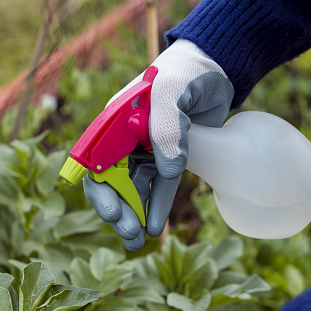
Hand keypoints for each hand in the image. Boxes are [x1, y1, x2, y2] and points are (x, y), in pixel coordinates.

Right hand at [84, 39, 233, 250]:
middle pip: (111, 183)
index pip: (95, 163)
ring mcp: (146, 151)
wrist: (216, 68)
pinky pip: (158, 188)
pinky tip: (155, 229)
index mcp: (113, 124)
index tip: (114, 212)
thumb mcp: (170, 92)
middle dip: (117, 211)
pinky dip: (155, 208)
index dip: (101, 191)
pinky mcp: (169, 158)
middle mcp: (124, 140)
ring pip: (133, 190)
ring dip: (133, 216)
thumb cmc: (185, 73)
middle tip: (130, 233)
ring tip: (138, 242)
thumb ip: (167, 128)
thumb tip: (167, 171)